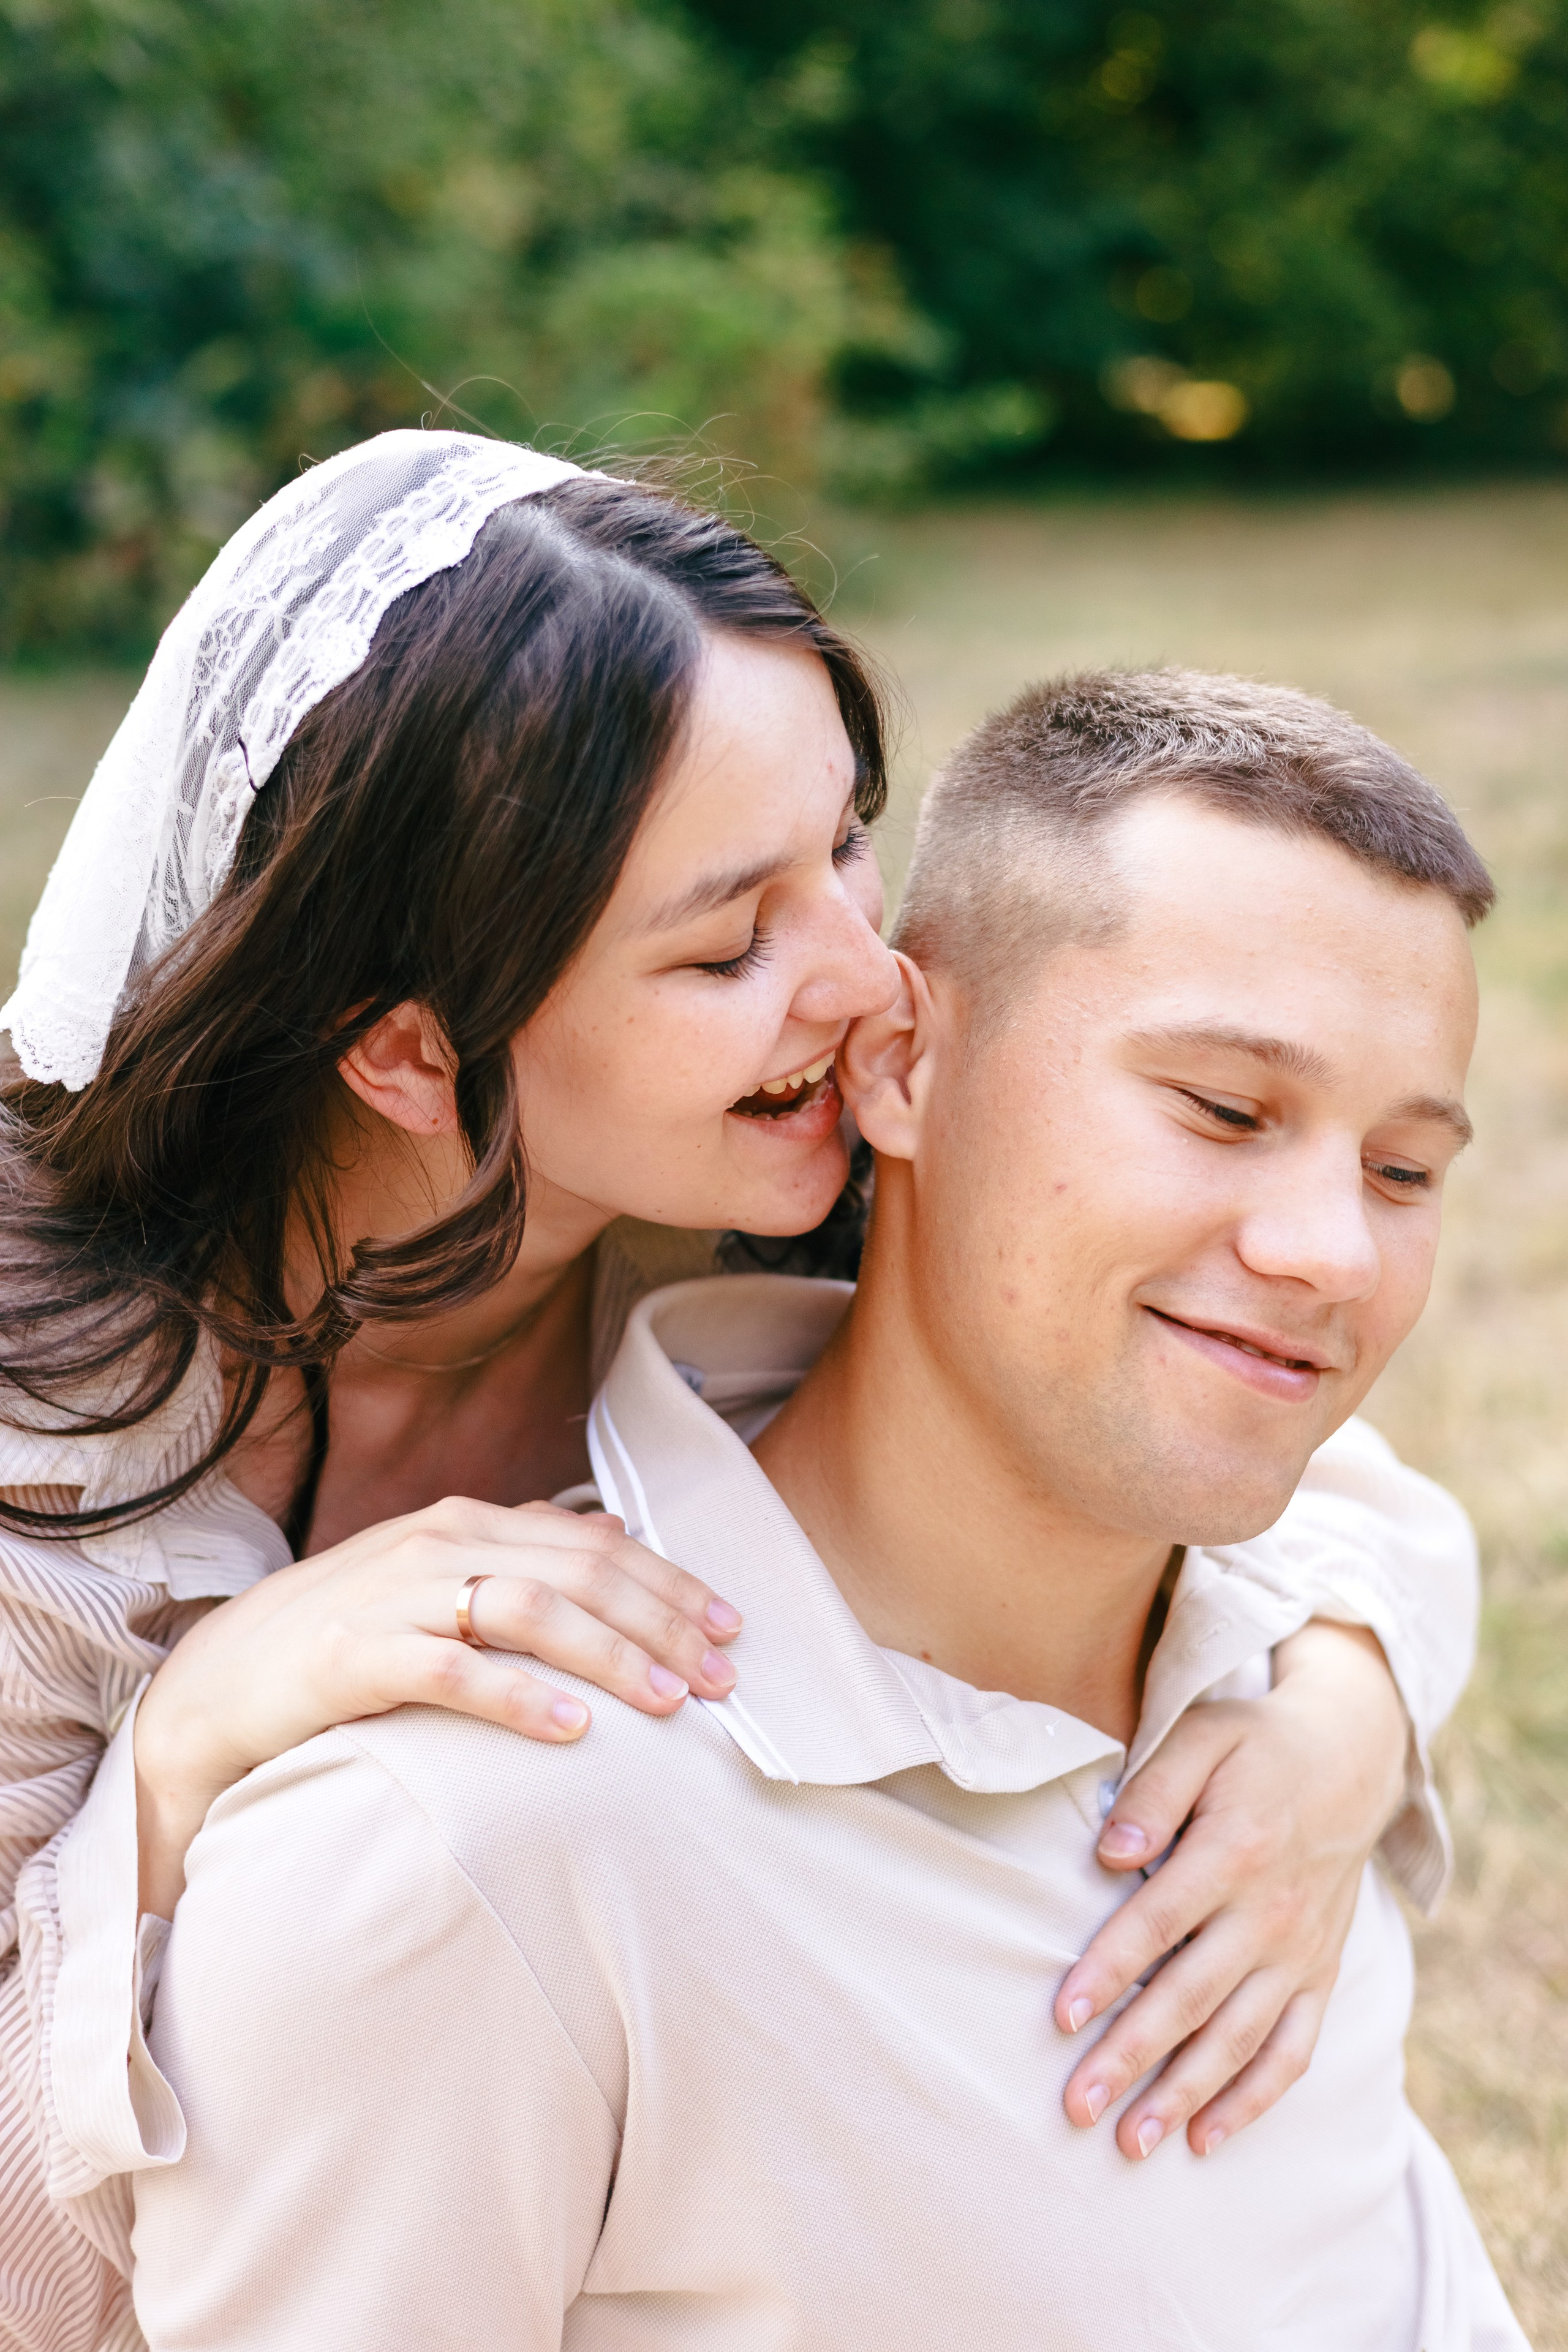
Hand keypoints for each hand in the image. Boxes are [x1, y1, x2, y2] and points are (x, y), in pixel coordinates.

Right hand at [134, 1496, 740, 1917]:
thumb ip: (522, 1552)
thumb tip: (611, 1527)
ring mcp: (393, 1596)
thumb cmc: (347, 1635)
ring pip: (529, 1607)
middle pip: (579, 1571)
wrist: (222, 1682)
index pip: (596, 1542)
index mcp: (468, 1522)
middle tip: (719, 1679)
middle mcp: (438, 1544)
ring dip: (609, 1653)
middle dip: (661, 1622)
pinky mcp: (352, 1657)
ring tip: (667, 1700)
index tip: (731, 1630)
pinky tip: (571, 1727)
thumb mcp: (439, 1579)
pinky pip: (451, 1669)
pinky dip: (518, 1695)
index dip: (670, 1583)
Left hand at [1052, 1622, 1409, 2159]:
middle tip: (1076, 2106)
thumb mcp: (1201, 1738)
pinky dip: (1254, 2099)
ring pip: (1239, 2038)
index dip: (1110, 1971)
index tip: (1061, 2017)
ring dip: (1185, 2095)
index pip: (1159, 1922)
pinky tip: (1208, 2137)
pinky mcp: (1321, 1975)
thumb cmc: (1254, 1746)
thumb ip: (1152, 1792)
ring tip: (1131, 2143)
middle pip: (1192, 1996)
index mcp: (1236, 1850)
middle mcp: (1273, 1913)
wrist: (1351, 1759)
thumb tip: (1109, 1853)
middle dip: (1131, 2055)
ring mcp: (1301, 1952)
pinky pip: (1293, 2050)